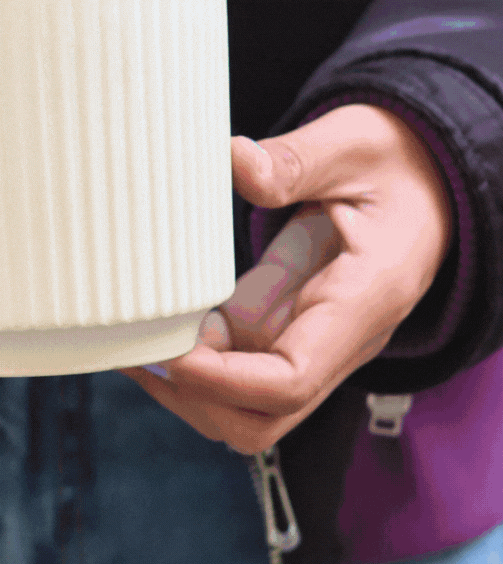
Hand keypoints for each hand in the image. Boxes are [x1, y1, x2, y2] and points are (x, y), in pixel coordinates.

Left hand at [120, 105, 453, 452]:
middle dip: (194, 398)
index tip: (167, 352)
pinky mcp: (291, 334)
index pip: (291, 378)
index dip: (221, 379)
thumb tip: (235, 160)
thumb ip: (295, 161)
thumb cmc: (395, 164)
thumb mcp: (352, 145)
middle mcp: (342, 341)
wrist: (428, 185)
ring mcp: (315, 344)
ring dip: (188, 388)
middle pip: (263, 418)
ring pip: (246, 408)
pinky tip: (156, 327)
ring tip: (135, 342)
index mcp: (364, 300)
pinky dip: (195, 362)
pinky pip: (239, 373)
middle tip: (136, 351)